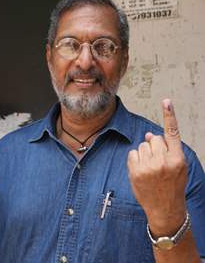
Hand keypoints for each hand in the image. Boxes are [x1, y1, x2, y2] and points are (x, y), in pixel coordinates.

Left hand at [127, 99, 187, 236]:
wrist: (165, 209)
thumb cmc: (172, 185)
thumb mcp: (178, 167)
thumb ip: (167, 149)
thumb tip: (149, 134)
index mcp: (177, 159)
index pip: (172, 133)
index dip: (170, 115)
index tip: (166, 101)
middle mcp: (164, 162)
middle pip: (154, 138)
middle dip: (155, 146)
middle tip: (158, 162)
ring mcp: (149, 167)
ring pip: (142, 145)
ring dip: (145, 153)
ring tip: (151, 169)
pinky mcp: (136, 172)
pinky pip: (133, 154)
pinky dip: (136, 160)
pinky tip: (142, 171)